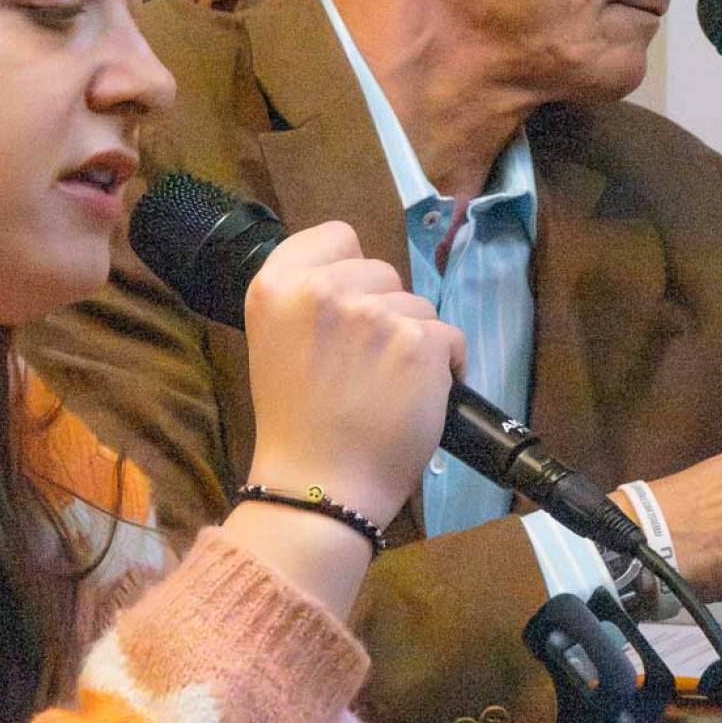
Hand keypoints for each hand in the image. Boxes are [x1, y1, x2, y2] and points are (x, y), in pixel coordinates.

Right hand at [242, 221, 463, 530]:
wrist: (318, 487)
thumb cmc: (294, 421)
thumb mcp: (272, 341)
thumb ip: (304, 299)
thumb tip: (356, 278)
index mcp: (276, 285)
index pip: (336, 236)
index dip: (349, 270)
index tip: (346, 306)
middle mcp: (322, 289)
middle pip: (382, 271)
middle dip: (382, 308)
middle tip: (363, 361)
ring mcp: (373, 313)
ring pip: (418, 304)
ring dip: (412, 338)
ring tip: (386, 385)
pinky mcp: (418, 342)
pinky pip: (449, 337)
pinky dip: (444, 366)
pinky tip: (416, 396)